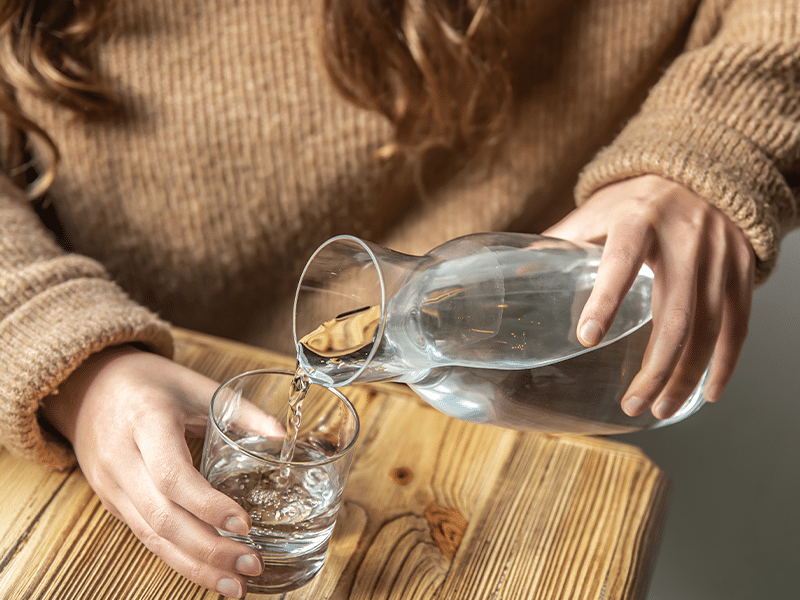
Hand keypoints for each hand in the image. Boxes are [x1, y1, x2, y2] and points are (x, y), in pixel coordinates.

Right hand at [41, 345, 262, 597]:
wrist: (88, 386)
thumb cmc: (149, 382)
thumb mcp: (196, 385)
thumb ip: (242, 412)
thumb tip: (284, 438)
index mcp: (145, 422)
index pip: (172, 475)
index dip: (208, 505)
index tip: (245, 523)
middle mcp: (122, 459)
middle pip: (162, 518)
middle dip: (209, 549)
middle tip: (251, 565)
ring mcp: (112, 485)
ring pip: (151, 536)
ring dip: (194, 566)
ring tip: (234, 584)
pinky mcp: (111, 502)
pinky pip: (144, 536)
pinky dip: (176, 558)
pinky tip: (206, 572)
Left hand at [544, 175, 754, 418]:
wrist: (705, 173)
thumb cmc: (638, 199)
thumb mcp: (598, 210)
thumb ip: (562, 240)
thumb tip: (513, 271)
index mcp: (638, 220)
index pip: (621, 261)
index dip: (605, 299)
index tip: (586, 338)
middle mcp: (684, 239)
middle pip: (674, 314)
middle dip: (654, 368)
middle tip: (631, 404)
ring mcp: (718, 258)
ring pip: (708, 329)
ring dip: (685, 376)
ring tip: (660, 409)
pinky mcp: (742, 272)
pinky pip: (738, 327)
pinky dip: (724, 364)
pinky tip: (706, 394)